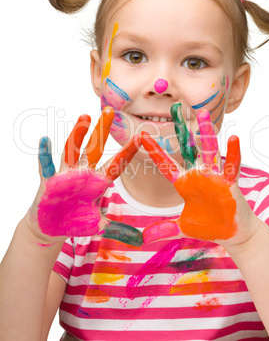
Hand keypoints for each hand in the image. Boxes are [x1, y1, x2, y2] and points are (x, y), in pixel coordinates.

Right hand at [27, 107, 143, 245]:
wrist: (52, 227)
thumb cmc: (76, 222)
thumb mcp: (97, 225)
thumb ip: (117, 228)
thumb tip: (140, 240)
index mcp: (98, 183)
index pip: (116, 164)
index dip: (128, 151)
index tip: (141, 136)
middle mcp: (83, 174)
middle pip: (94, 148)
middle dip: (102, 131)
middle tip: (110, 110)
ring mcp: (66, 175)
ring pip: (72, 151)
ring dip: (77, 135)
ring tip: (84, 117)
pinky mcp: (49, 182)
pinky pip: (47, 166)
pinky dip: (45, 155)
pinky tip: (45, 140)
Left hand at [142, 105, 260, 246]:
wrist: (231, 233)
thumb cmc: (208, 226)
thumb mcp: (182, 227)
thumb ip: (164, 228)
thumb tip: (143, 237)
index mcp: (184, 183)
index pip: (165, 164)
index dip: (154, 150)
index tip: (142, 134)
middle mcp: (197, 175)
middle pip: (187, 148)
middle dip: (181, 129)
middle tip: (176, 108)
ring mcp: (214, 177)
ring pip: (208, 150)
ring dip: (205, 133)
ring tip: (202, 113)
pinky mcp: (229, 183)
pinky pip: (231, 166)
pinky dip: (232, 154)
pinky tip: (233, 138)